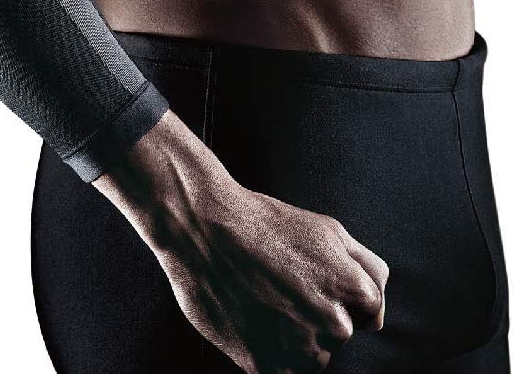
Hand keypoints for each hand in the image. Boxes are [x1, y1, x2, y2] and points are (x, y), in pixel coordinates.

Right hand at [94, 110, 387, 373]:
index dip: (338, 292)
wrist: (204, 228)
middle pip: (339, 333)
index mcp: (356, 290)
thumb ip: (365, 267)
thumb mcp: (328, 229)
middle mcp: (337, 326)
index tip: (310, 278)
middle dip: (316, 313)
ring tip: (262, 296)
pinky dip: (268, 349)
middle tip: (280, 283)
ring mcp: (302, 351)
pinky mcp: (267, 367)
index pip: (369, 314)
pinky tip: (251, 315)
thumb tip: (378, 301)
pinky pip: (280, 367)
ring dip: (293, 335)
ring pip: (310, 354)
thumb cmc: (264, 222)